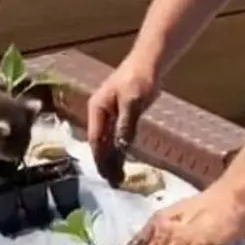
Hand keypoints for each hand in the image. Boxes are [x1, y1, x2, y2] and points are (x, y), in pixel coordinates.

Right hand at [87, 58, 159, 185]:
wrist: (149, 61)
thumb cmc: (139, 78)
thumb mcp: (133, 101)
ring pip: (106, 141)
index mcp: (96, 109)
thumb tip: (120, 147)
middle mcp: (98, 113)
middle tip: (114, 183)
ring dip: (111, 159)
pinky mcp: (119, 114)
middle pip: (98, 143)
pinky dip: (118, 150)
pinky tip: (123, 160)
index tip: (108, 175)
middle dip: (104, 163)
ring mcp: (108, 114)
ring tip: (118, 177)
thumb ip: (126, 124)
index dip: (100, 158)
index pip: (95, 139)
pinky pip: (115, 136)